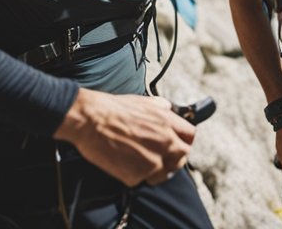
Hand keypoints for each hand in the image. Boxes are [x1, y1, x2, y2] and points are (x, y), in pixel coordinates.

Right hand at [52, 89, 193, 186]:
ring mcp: (153, 161)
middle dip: (174, 158)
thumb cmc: (114, 109)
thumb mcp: (144, 101)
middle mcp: (165, 142)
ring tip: (142, 164)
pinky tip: (124, 165)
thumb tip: (168, 109)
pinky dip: (134, 176)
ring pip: (165, 173)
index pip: (190, 136)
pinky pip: (142, 180)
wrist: (92, 120)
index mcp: (168, 123)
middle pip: (182, 156)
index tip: (178, 145)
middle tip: (161, 159)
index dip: (185, 141)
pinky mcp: (137, 175)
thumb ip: (161, 108)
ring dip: (157, 171)